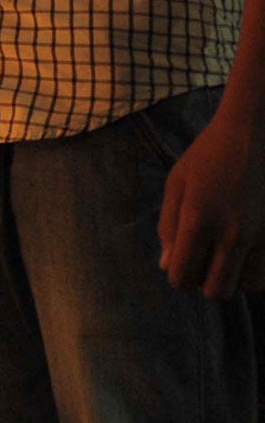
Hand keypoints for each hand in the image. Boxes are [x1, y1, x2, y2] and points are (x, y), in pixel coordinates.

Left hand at [158, 106, 264, 297]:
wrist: (254, 132)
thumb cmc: (208, 155)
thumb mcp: (177, 184)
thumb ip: (168, 227)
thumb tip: (168, 267)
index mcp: (198, 219)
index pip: (182, 276)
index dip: (177, 277)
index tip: (179, 264)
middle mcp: (232, 233)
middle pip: (216, 291)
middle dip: (202, 283)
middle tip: (201, 263)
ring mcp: (262, 235)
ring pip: (246, 286)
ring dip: (231, 278)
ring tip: (223, 256)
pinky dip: (253, 272)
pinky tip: (243, 254)